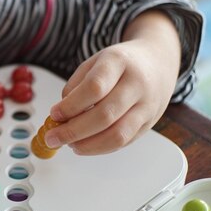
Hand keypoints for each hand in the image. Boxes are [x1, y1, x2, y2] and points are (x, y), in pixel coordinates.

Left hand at [44, 10, 180, 153]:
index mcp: (118, 62)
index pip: (94, 88)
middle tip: (53, 138)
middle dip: (74, 131)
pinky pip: (124, 142)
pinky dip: (101, 148)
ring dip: (88, 145)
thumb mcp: (94, 62)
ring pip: (118, 134)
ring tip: (69, 144)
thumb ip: (75, 86)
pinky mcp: (149, 123)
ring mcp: (147, 105)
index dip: (71, 106)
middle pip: (105, 115)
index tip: (54, 114)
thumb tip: (61, 116)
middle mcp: (137, 84)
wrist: (158, 62)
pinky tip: (85, 145)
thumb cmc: (121, 63)